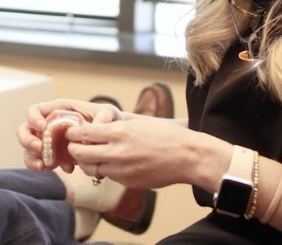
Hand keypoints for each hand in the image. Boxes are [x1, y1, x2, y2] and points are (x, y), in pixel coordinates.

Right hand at [17, 98, 121, 171]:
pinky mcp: (53, 155)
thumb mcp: (108, 113)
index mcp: (58, 109)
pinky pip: (39, 162)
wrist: (112, 137)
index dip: (34, 118)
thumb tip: (93, 130)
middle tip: (40, 148)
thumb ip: (103, 118)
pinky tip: (65, 168)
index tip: (43, 128)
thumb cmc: (108, 119)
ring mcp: (48, 140)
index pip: (35, 110)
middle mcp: (49, 124)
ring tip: (45, 165)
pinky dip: (45, 167)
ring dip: (32, 158)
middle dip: (28, 141)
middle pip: (25, 130)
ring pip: (28, 149)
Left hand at [66, 116, 193, 188]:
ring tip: (92, 157)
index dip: (74, 133)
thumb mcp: (140, 124)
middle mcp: (116, 151)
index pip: (84, 133)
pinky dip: (106, 170)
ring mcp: (120, 169)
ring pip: (91, 169)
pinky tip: (114, 164)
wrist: (186, 156)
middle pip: (81, 154)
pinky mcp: (126, 182)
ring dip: (88, 163)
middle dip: (75, 150)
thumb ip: (118, 128)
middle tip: (75, 146)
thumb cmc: (167, 135)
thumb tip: (100, 130)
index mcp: (119, 131)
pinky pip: (108, 176)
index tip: (71, 132)